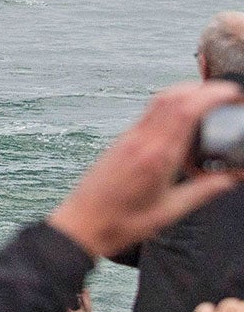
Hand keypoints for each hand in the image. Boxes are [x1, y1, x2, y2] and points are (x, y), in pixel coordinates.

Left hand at [47, 81, 243, 257]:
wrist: (83, 223)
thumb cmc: (123, 221)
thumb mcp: (172, 210)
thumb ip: (205, 190)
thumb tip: (232, 177)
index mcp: (157, 156)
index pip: (186, 111)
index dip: (211, 95)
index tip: (231, 93)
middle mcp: (141, 140)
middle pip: (172, 97)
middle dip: (202, 88)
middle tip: (226, 95)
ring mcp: (128, 138)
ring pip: (158, 102)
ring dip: (185, 94)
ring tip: (209, 103)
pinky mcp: (121, 141)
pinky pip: (148, 115)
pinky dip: (169, 108)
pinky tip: (182, 123)